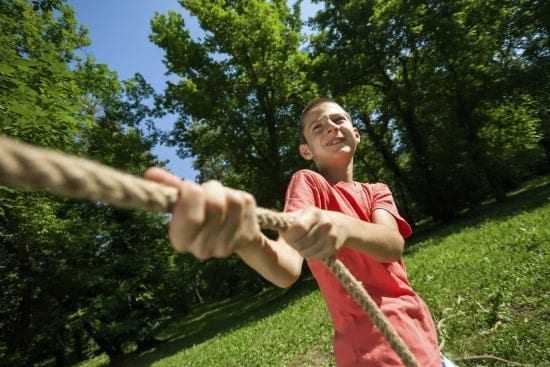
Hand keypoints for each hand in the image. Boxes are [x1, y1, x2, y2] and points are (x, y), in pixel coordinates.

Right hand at [144, 167, 261, 259]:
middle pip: (214, 206)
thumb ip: (169, 188)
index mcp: (181, 241)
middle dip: (210, 190)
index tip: (189, 186)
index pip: (191, 217)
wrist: (231, 233)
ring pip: (231, 201)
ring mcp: (227, 245)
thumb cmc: (201, 212)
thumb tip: (151, 173)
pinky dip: (239, 196)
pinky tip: (236, 207)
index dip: (191, 196)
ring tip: (221, 198)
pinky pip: (245, 202)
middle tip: (206, 191)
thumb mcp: (183, 201)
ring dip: (225, 191)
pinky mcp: (248, 234)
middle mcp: (203, 249)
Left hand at [280, 206, 345, 259]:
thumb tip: (275, 228)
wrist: (340, 225)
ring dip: (301, 251)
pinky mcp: (334, 248)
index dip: (289, 235)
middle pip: (301, 243)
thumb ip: (287, 221)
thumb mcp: (300, 215)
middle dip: (294, 244)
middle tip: (294, 240)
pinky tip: (311, 248)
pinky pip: (314, 258)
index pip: (298, 228)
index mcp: (313, 213)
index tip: (287, 236)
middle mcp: (325, 223)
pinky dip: (309, 255)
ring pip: (307, 253)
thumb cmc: (311, 219)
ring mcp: (331, 236)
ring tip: (302, 244)